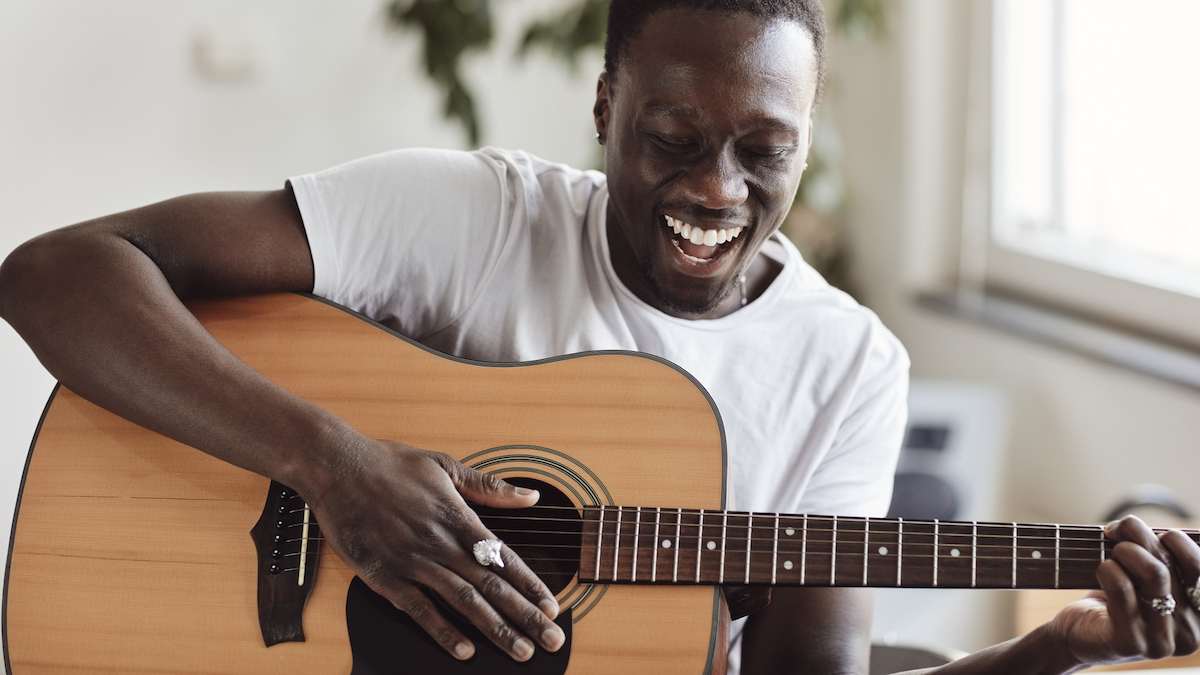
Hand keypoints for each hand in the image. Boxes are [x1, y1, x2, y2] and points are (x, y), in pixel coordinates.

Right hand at [302, 437, 564, 660]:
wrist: (336, 466)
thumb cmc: (389, 463)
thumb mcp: (445, 465)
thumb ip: (490, 486)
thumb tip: (531, 496)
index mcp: (458, 517)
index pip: (504, 558)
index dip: (530, 585)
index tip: (553, 606)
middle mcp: (440, 543)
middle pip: (492, 586)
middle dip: (525, 616)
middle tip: (551, 639)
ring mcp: (412, 561)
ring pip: (463, 601)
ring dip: (495, 629)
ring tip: (520, 650)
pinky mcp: (383, 576)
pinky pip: (419, 609)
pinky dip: (443, 631)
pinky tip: (464, 650)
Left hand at [1048, 516, 1199, 667]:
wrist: (1079, 636)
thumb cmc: (1116, 600)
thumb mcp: (1145, 579)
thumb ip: (1158, 557)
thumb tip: (1145, 527)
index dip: (1177, 540)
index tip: (1151, 533)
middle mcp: (1190, 633)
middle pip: (1170, 565)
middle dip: (1139, 537)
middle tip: (1117, 533)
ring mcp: (1162, 642)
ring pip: (1153, 574)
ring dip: (1124, 551)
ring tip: (1111, 554)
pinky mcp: (1131, 643)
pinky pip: (1122, 588)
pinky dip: (1108, 569)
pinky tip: (1102, 571)